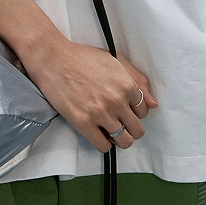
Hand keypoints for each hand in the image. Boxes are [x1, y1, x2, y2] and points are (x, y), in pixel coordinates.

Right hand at [21, 36, 157, 152]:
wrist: (52, 59)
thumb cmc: (82, 57)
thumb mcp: (114, 60)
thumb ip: (137, 79)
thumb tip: (153, 103)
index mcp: (126, 84)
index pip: (144, 111)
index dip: (135, 112)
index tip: (125, 110)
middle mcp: (116, 100)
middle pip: (137, 130)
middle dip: (130, 128)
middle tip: (119, 123)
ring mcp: (100, 113)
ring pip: (124, 141)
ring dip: (119, 139)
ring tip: (109, 131)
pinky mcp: (83, 123)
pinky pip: (103, 147)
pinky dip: (103, 144)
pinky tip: (97, 133)